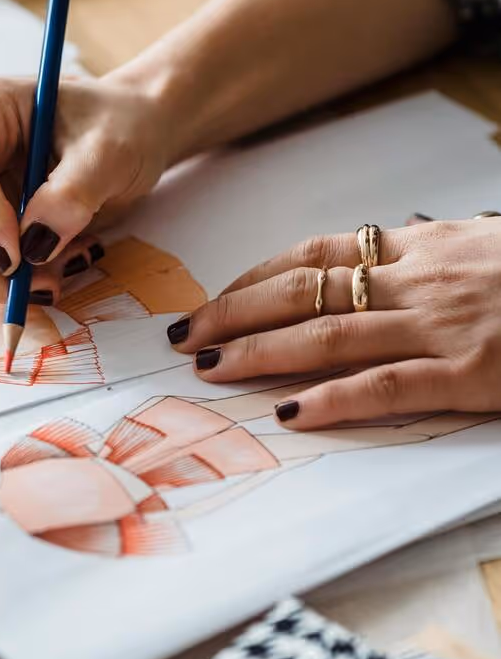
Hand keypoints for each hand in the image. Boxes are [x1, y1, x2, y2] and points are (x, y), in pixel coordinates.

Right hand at [0, 74, 169, 300]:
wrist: (134, 131)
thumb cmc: (122, 123)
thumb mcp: (109, 151)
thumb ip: (71, 195)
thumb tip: (34, 247)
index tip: (23, 252)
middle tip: (45, 285)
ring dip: (7, 279)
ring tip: (69, 262)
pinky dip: (19, 279)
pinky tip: (61, 260)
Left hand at [167, 218, 500, 427]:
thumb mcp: (487, 243)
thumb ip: (435, 249)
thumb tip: (395, 243)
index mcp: (424, 246)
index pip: (317, 254)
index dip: (256, 276)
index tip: (214, 297)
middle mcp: (421, 279)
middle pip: (304, 292)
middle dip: (236, 314)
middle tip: (187, 338)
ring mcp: (442, 325)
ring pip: (328, 336)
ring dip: (261, 353)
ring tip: (212, 370)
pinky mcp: (468, 371)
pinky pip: (386, 386)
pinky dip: (333, 400)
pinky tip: (292, 415)